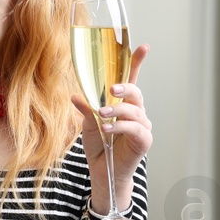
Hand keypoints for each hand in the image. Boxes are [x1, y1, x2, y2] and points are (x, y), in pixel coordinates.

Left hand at [71, 44, 153, 214]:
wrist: (102, 173)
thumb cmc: (98, 147)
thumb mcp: (87, 125)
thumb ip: (85, 110)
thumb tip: (75, 95)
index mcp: (122, 103)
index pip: (131, 79)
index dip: (136, 63)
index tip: (143, 47)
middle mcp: (135, 112)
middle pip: (135, 92)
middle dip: (125, 87)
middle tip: (110, 89)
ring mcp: (142, 126)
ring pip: (135, 110)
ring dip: (118, 110)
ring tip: (102, 114)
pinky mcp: (144, 140)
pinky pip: (135, 128)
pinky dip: (121, 126)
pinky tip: (108, 127)